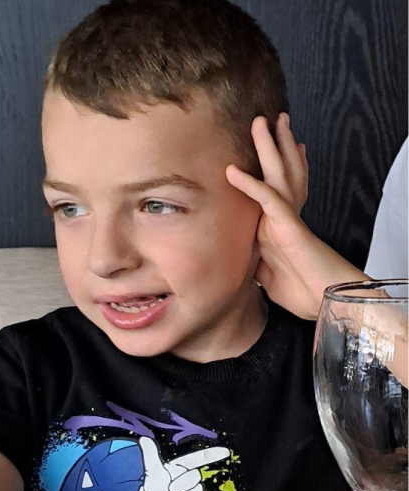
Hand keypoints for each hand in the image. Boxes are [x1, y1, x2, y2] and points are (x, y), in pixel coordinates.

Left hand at [134, 436, 229, 490]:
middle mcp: (191, 477)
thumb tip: (144, 439)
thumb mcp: (152, 470)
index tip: (226, 451)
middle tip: (169, 490)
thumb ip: (150, 455)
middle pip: (196, 478)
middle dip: (180, 486)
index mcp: (183, 466)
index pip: (200, 458)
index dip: (213, 454)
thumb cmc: (154, 484)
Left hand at [226, 113, 367, 319]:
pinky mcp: (288, 227)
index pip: (276, 189)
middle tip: (267, 119)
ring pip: (278, 174)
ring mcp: (288, 219)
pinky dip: (250, 185)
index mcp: (280, 226)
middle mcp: (285, 217)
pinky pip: (268, 200)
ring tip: (261, 121)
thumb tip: (238, 260)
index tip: (272, 150)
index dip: (275, 167)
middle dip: (275, 145)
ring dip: (268, 147)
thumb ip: (255, 261)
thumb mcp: (267, 275)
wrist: (324, 303)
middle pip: (281, 172)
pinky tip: (233, 171)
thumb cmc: (301, 292)